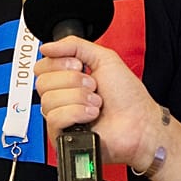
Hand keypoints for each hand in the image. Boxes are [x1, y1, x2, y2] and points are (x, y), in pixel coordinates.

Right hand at [33, 37, 162, 172]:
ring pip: (49, 101)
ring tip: (96, 104)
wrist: (139, 122)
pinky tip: (91, 116)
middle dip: (74, 82)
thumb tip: (47, 47)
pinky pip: (54, 118)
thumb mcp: (104, 58)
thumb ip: (74, 45)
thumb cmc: (128, 96)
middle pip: (43, 83)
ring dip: (79, 99)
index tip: (80, 67)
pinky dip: (76, 113)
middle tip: (93, 87)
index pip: (41, 67)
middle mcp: (62, 97)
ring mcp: (61, 117)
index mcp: (67, 78)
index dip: (59, 64)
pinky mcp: (62, 135)